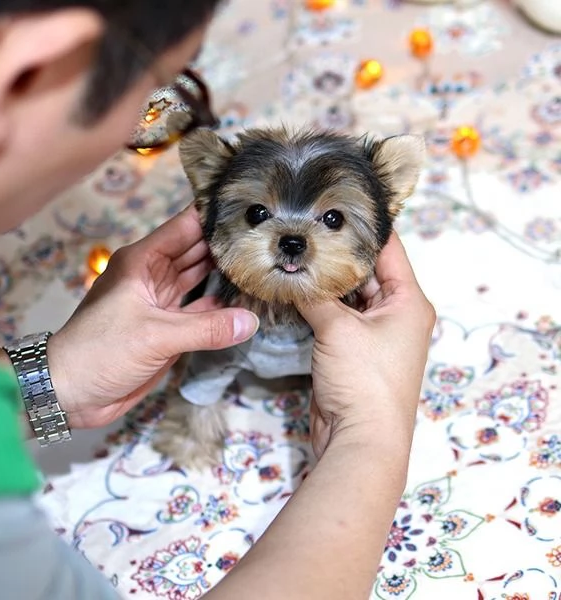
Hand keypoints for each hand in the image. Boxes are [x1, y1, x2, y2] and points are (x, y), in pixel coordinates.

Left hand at [47, 205, 258, 429]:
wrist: (71, 393)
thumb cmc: (99, 351)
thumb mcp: (155, 335)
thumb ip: (206, 328)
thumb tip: (250, 321)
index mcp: (143, 261)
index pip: (185, 227)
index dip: (214, 215)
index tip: (250, 207)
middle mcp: (154, 275)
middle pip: (197, 252)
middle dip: (227, 244)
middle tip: (267, 236)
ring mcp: (162, 302)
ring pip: (201, 280)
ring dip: (226, 275)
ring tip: (263, 263)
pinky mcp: (169, 328)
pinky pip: (201, 311)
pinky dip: (221, 308)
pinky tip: (246, 302)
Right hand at [296, 232, 434, 458]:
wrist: (361, 440)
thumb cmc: (365, 382)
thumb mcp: (338, 330)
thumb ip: (315, 295)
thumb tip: (291, 270)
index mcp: (408, 301)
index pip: (387, 248)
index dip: (362, 224)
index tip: (334, 203)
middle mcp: (395, 313)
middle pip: (363, 270)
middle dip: (334, 253)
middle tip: (302, 229)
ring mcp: (372, 333)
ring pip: (345, 294)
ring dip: (322, 281)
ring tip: (293, 253)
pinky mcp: (351, 349)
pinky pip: (334, 317)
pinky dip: (316, 305)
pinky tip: (293, 288)